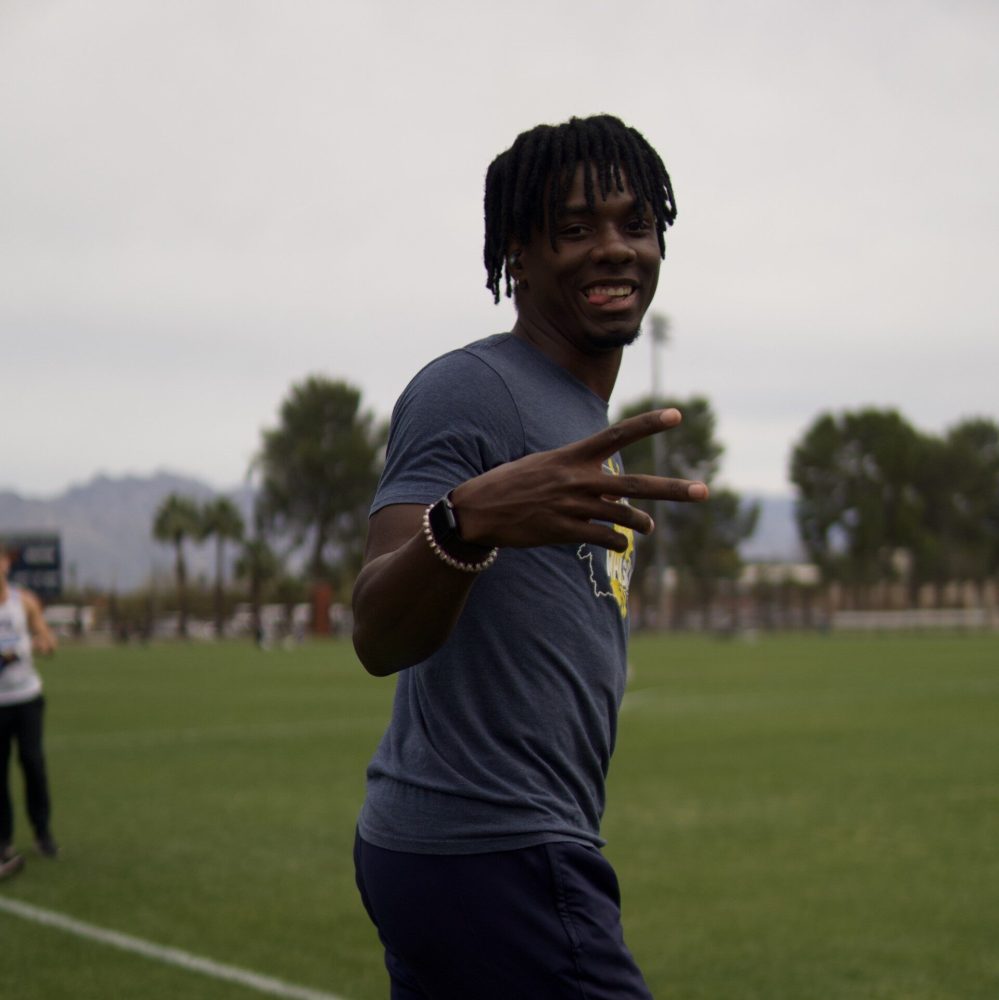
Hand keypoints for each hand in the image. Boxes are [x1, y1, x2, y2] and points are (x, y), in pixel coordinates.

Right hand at [451, 408, 708, 552]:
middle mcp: (578, 479)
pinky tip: (620, 544)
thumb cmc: (512, 483)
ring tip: (650, 527)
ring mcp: (573, 507)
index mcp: (573, 456)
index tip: (678, 415)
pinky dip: (617, 542)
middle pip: (635, 484)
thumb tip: (610, 487)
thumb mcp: (545, 464)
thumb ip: (580, 470)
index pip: (619, 434)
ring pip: (624, 517)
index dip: (649, 424)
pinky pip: (604, 539)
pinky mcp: (565, 532)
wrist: (479, 510)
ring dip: (641, 523)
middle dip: (673, 489)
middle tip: (704, 491)